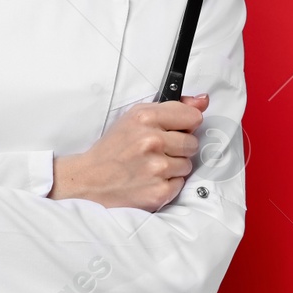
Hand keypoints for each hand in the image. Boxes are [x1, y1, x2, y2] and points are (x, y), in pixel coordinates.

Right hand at [49, 94, 207, 211]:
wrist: (89, 180)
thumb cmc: (113, 148)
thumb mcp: (135, 117)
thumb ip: (173, 107)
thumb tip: (203, 101)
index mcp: (145, 118)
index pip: (193, 117)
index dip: (185, 125)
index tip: (174, 130)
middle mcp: (152, 141)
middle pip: (193, 142)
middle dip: (179, 147)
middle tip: (156, 151)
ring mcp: (157, 168)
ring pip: (188, 164)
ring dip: (173, 167)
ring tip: (150, 166)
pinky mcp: (159, 191)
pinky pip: (180, 184)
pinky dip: (167, 183)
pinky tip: (150, 180)